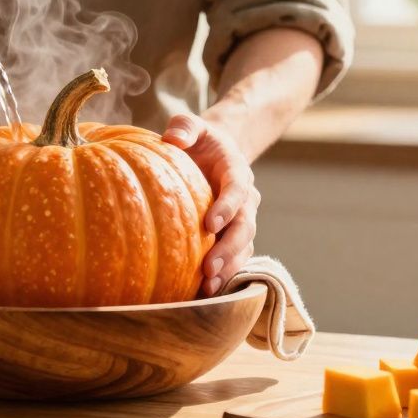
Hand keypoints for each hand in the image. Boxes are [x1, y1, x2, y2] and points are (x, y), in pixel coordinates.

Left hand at [162, 113, 258, 296]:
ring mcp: (242, 220)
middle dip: (229, 248)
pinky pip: (233, 257)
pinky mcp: (232, 236)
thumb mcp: (191, 125)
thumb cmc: (197, 140)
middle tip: (209, 267)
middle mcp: (246, 199)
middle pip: (245, 227)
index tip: (211, 223)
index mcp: (236, 172)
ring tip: (208, 287)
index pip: (237, 190)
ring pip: (243, 247)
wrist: (213, 154)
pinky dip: (223, 275)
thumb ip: (184, 126)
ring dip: (229, 268)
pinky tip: (203, 292)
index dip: (227, 207)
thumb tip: (171, 140)